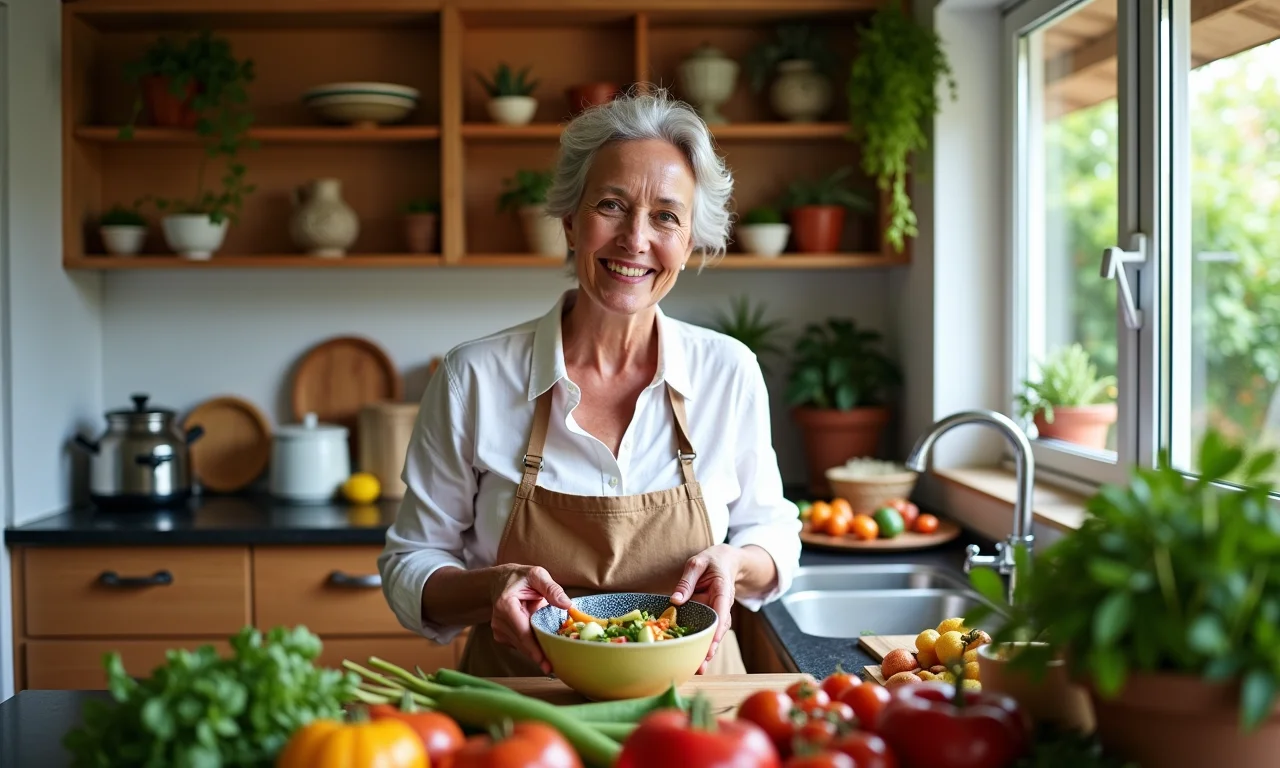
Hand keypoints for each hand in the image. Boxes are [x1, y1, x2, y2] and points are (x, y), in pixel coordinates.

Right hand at [489, 565, 571, 674]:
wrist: (500, 581)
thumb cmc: (520, 577)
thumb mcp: (537, 575)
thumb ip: (552, 588)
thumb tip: (567, 604)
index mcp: (506, 605)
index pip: (523, 632)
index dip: (535, 649)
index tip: (546, 663)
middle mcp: (499, 620)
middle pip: (523, 644)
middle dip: (540, 654)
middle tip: (556, 666)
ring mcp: (498, 630)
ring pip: (522, 647)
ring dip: (537, 651)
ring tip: (553, 657)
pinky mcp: (502, 635)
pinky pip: (520, 645)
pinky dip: (532, 646)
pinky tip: (542, 644)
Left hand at [670, 544, 741, 673]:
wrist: (725, 561)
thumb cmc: (711, 561)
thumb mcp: (696, 563)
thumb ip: (686, 581)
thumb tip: (675, 601)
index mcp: (723, 591)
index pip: (722, 611)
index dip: (717, 629)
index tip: (711, 643)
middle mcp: (723, 605)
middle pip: (719, 630)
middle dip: (711, 648)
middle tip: (701, 665)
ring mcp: (718, 612)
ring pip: (714, 634)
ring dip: (707, 651)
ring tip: (698, 669)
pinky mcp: (710, 616)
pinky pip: (707, 631)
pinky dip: (702, 644)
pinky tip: (694, 659)